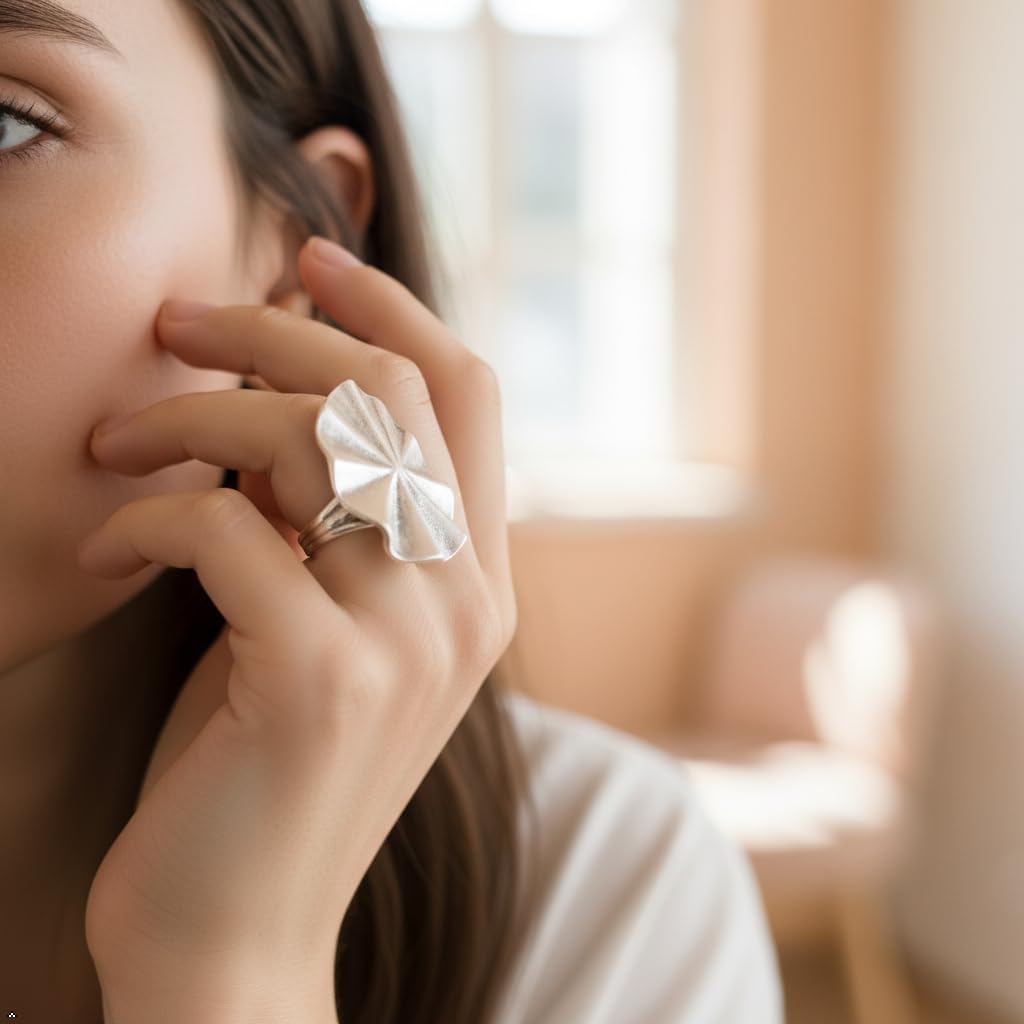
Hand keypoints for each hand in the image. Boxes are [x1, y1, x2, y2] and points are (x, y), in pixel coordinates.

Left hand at [78, 236, 516, 1021]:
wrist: (239, 934)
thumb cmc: (265, 760)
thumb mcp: (324, 621)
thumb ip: (332, 520)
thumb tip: (277, 393)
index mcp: (481, 581)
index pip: (467, 393)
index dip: (390, 306)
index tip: (306, 258)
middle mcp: (466, 601)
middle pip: (386, 393)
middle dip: (268, 331)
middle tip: (172, 326)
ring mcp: (406, 641)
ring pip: (302, 443)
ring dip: (187, 420)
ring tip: (114, 444)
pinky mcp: (321, 680)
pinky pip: (225, 532)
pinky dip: (145, 519)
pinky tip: (104, 552)